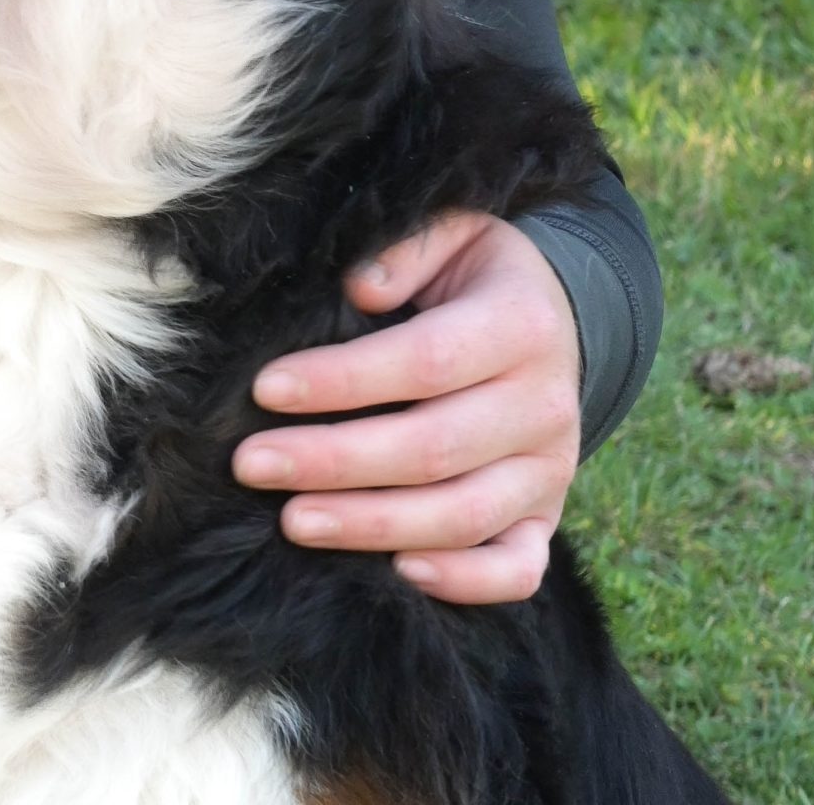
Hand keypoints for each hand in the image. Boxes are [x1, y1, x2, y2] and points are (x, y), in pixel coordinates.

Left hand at [230, 209, 581, 604]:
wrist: (559, 319)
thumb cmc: (476, 275)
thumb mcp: (453, 232)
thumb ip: (406, 249)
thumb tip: (362, 287)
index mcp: (520, 326)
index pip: (425, 361)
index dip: (342, 380)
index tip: (266, 389)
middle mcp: (544, 406)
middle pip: (432, 449)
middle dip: (333, 461)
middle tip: (254, 464)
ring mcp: (550, 471)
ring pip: (463, 517)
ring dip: (373, 525)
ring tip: (294, 521)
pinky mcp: (547, 515)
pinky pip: (518, 569)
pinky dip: (464, 581)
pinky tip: (398, 573)